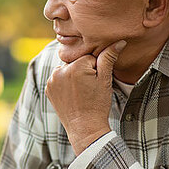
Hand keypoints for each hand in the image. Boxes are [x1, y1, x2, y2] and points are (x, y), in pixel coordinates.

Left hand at [45, 40, 126, 154]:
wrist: (84, 127)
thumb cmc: (97, 104)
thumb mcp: (105, 80)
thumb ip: (108, 57)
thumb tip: (119, 41)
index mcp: (75, 66)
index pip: (88, 57)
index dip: (96, 68)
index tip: (96, 82)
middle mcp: (60, 70)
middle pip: (76, 61)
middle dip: (83, 70)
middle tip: (88, 88)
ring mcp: (52, 80)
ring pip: (67, 69)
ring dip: (73, 75)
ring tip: (80, 92)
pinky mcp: (48, 88)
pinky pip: (58, 78)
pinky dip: (65, 83)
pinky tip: (72, 94)